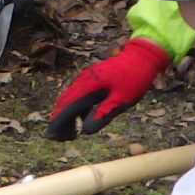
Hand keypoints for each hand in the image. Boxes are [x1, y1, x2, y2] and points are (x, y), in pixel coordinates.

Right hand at [48, 37, 169, 141]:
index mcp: (89, 85)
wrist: (141, 56)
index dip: (58, 122)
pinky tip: (80, 118)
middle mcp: (83, 80)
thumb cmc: (134, 78)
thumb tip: (86, 131)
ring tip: (70, 133)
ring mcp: (86, 79)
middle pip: (64, 102)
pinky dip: (74, 109)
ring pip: (69, 98)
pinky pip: (77, 95)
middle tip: (59, 139)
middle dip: (59, 121)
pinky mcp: (91, 79)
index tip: (52, 136)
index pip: (68, 106)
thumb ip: (103, 114)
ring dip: (66, 115)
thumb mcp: (122, 99)